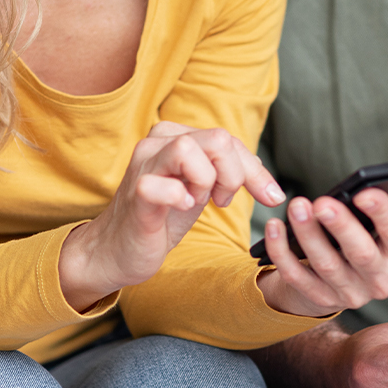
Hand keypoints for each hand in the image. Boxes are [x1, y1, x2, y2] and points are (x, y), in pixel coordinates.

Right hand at [59, 121, 284, 311]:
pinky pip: (162, 184)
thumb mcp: (201, 190)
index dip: (255, 170)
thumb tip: (269, 182)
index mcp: (174, 136)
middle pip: (218, 139)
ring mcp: (143, 166)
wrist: (117, 251)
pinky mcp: (136, 194)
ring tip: (196, 202)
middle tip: (221, 201)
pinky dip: (179, 196)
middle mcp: (157, 142)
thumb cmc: (161, 218)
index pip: (228, 139)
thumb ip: (227, 173)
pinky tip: (182, 208)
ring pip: (189, 150)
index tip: (270, 197)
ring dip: (206, 182)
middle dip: (233, 175)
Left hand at [256, 177, 387, 318]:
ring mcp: (350, 295)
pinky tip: (274, 227)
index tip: (364, 193)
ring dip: (309, 235)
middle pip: (361, 254)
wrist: (344, 281)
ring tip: (296, 207)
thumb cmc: (374, 241)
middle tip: (322, 202)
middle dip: (341, 227)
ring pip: (327, 265)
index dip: (382, 214)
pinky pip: (298, 278)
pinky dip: (282, 253)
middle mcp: (381, 281)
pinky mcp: (320, 300)